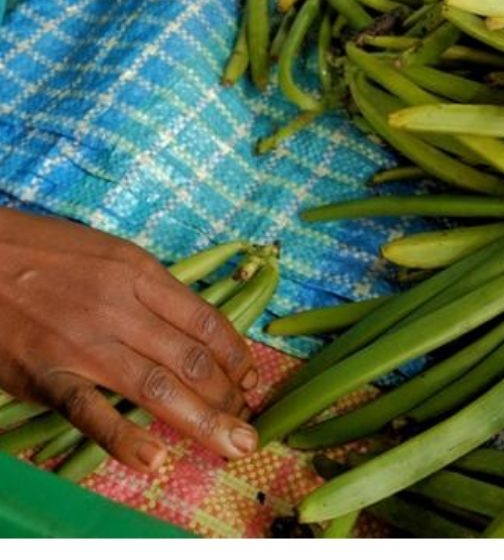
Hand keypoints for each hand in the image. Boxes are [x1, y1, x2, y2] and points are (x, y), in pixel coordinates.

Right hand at [0, 210, 258, 472]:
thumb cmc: (44, 252)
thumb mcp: (109, 255)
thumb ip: (149, 289)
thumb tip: (192, 323)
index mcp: (140, 274)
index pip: (206, 322)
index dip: (237, 356)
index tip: (251, 379)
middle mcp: (120, 308)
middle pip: (191, 360)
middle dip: (228, 396)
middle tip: (247, 425)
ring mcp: (83, 344)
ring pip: (158, 388)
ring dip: (203, 420)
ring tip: (232, 444)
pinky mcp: (45, 375)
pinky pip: (91, 412)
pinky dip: (124, 439)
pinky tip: (156, 459)